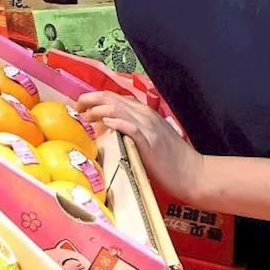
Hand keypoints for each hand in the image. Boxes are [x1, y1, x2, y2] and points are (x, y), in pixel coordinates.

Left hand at [76, 92, 204, 201]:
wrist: (194, 173)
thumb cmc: (171, 159)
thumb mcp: (148, 137)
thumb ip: (129, 128)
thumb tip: (106, 126)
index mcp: (143, 112)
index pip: (113, 96)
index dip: (93, 98)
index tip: (80, 108)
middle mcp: (144, 115)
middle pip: (110, 97)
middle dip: (89, 99)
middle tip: (75, 109)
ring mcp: (148, 127)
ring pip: (117, 107)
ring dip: (97, 109)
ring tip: (84, 116)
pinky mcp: (150, 142)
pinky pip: (131, 126)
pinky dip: (117, 122)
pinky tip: (106, 122)